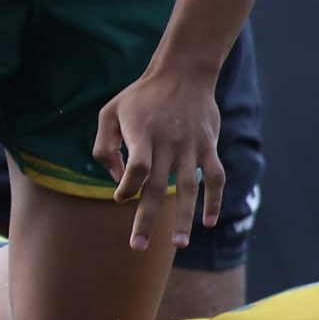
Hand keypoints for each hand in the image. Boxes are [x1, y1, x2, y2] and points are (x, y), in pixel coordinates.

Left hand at [93, 62, 224, 251]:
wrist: (182, 73)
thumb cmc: (140, 96)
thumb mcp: (109, 112)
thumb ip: (104, 146)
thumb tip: (116, 179)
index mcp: (142, 135)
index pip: (136, 169)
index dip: (127, 187)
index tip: (120, 198)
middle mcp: (167, 144)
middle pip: (157, 186)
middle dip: (146, 218)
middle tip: (138, 246)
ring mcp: (191, 147)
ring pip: (189, 188)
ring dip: (184, 217)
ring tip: (178, 244)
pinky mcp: (209, 146)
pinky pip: (215, 177)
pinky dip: (214, 200)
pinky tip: (208, 221)